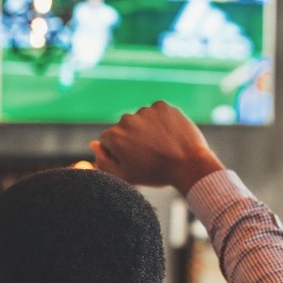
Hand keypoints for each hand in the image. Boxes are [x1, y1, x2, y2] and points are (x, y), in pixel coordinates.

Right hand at [93, 101, 224, 194]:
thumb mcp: (124, 176)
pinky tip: (169, 135)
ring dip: (147, 129)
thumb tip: (93, 145)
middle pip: (124, 128)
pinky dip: (161, 121)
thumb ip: (103, 161)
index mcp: (114, 136)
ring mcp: (145, 111)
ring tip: (161, 145)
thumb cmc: (155, 174)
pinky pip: (157, 112)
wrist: (188, 164)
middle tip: (149, 154)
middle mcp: (126, 119)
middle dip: (132, 138)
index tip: (133, 159)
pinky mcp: (162, 106)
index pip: (108, 140)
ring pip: (141, 119)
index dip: (119, 151)